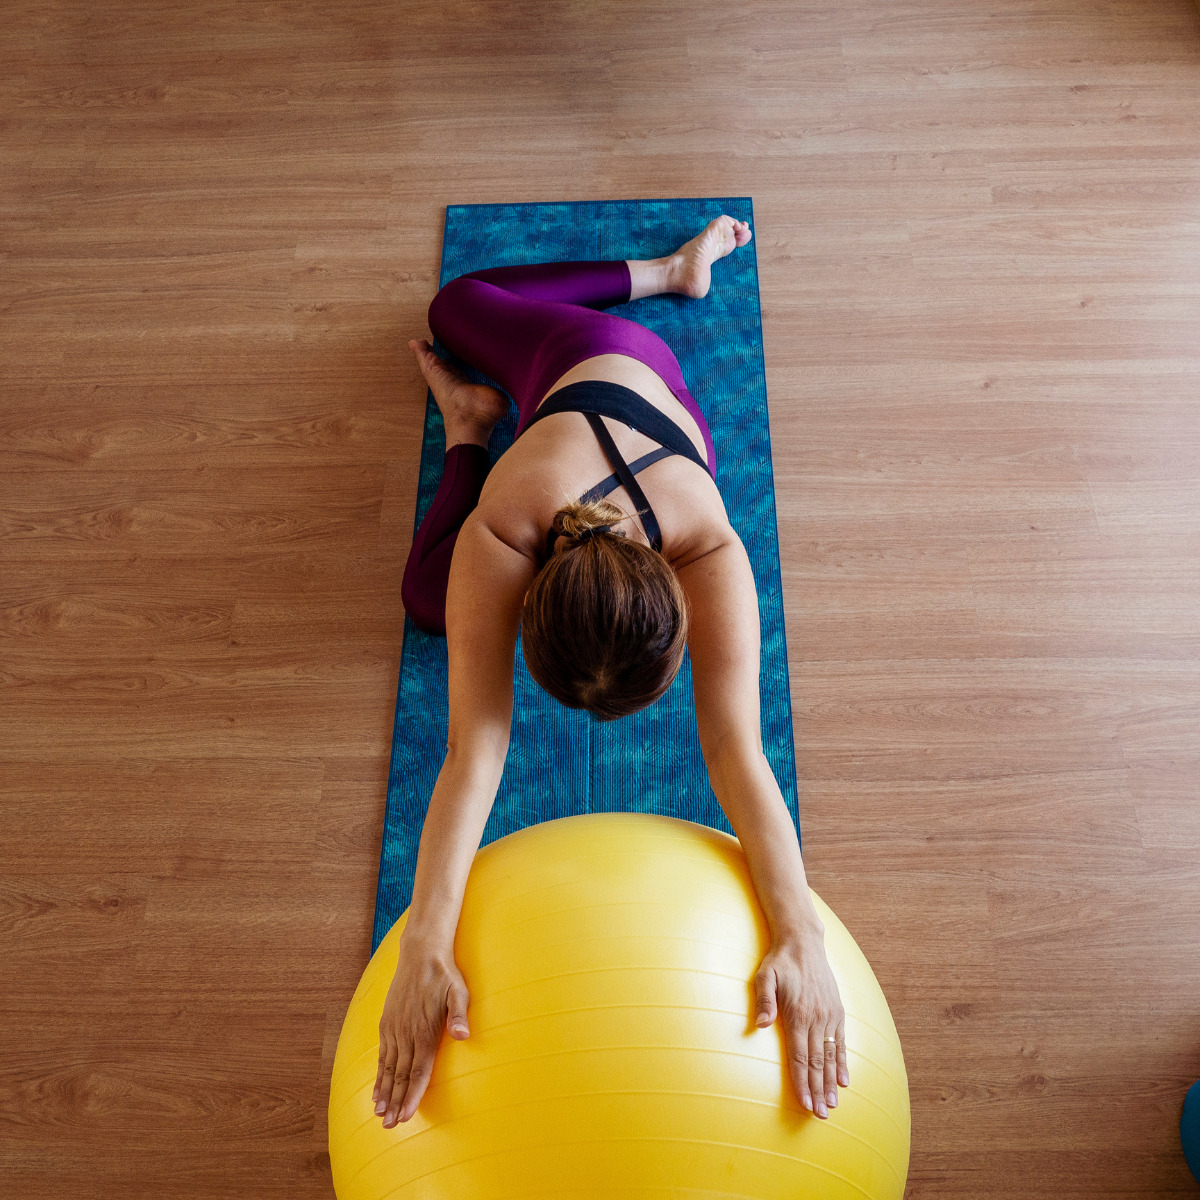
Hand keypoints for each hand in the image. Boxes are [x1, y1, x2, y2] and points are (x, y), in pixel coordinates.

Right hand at [373, 930, 469, 1127]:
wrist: (420, 953)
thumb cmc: (445, 975)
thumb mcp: (459, 991)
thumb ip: (459, 1015)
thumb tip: (462, 1035)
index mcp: (424, 1031)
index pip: (418, 1071)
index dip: (412, 1095)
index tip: (407, 1116)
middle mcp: (406, 1034)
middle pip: (400, 1076)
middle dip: (395, 1103)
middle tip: (390, 1127)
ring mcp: (394, 1029)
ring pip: (388, 1068)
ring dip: (384, 1093)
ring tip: (379, 1115)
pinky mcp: (387, 1023)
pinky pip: (381, 1055)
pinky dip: (378, 1075)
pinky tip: (375, 1089)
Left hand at [753, 932, 848, 1117]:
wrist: (804, 942)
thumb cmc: (780, 961)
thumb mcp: (765, 975)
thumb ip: (764, 1001)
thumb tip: (761, 1026)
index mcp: (799, 1014)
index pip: (799, 1057)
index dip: (801, 1083)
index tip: (804, 1104)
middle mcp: (817, 1018)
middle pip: (817, 1063)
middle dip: (817, 1091)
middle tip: (820, 1115)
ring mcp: (830, 1016)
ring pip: (831, 1056)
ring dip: (831, 1083)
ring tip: (832, 1105)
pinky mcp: (837, 1011)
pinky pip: (841, 1042)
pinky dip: (843, 1063)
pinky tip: (843, 1080)